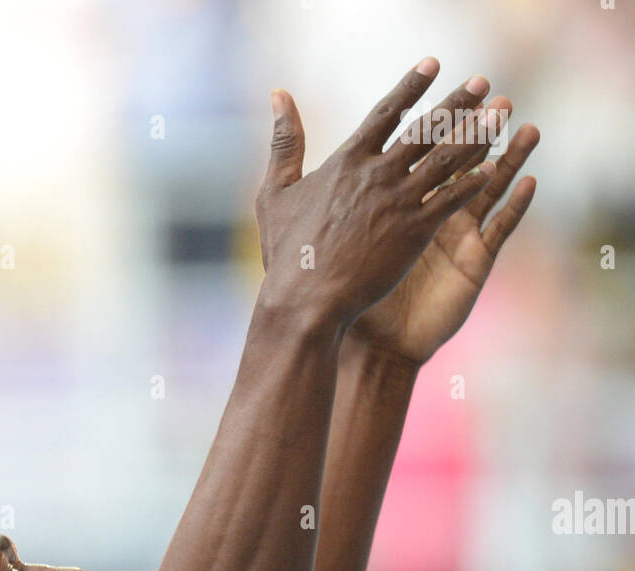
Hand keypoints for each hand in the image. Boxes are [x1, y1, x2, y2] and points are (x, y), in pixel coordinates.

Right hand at [255, 59, 498, 332]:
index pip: (386, 113)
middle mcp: (378, 174)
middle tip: (483, 82)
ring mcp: (399, 202)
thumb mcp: (276, 190)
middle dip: (457, 102)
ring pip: (446, 158)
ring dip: (476, 134)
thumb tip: (279, 94)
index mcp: (347, 160)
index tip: (432, 65)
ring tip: (500, 114)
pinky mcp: (414, 232)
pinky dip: (471, 183)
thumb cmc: (287, 252)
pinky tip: (492, 169)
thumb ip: (285, 141)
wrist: (305, 299)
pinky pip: (451, 200)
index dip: (411, 87)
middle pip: (426, 129)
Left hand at [347, 98, 539, 363]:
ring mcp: (458, 239)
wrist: (375, 348)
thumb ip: (330, 202)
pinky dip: (515, 206)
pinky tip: (529, 181)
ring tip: (527, 129)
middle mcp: (434, 217)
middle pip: (461, 164)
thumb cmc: (351, 301)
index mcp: (403, 207)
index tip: (446, 89)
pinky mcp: (473, 265)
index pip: (422, 156)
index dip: (436, 125)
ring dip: (509, 159)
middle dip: (478, 131)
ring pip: (489, 190)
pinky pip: (499, 230)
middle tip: (498, 98)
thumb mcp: (335, 246)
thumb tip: (311, 168)